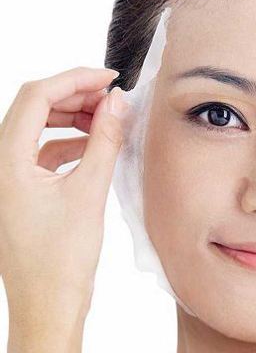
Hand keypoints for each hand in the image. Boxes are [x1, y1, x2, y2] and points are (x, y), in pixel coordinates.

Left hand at [0, 66, 128, 351]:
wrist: (49, 304)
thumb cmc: (62, 259)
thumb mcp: (89, 191)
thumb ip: (104, 140)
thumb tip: (117, 102)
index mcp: (5, 161)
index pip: (36, 97)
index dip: (75, 79)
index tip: (109, 78)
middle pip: (33, 108)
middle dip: (75, 96)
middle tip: (112, 97)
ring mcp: (7, 177)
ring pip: (37, 128)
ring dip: (72, 118)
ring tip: (107, 119)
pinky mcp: (20, 189)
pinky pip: (41, 151)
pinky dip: (69, 142)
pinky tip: (94, 146)